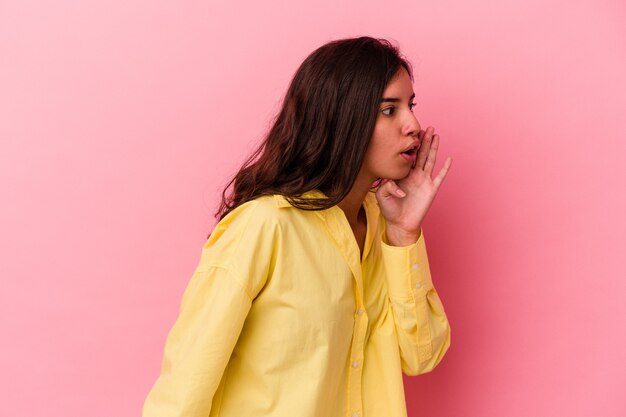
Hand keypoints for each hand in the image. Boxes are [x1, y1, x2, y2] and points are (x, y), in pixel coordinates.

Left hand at [376, 126, 451, 245]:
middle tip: (427, 127)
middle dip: (424, 140)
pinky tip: (449, 158)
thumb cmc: (390, 210)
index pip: (408, 155)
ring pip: (430, 160)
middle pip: (421, 153)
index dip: (411, 144)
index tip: (412, 132)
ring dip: (433, 147)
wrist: (400, 224)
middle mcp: (414, 175)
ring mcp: (424, 181)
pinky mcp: (431, 189)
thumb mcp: (382, 195)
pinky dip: (445, 168)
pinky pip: (439, 177)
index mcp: (403, 174)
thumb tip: (397, 185)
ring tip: (436, 134)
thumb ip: (386, 186)